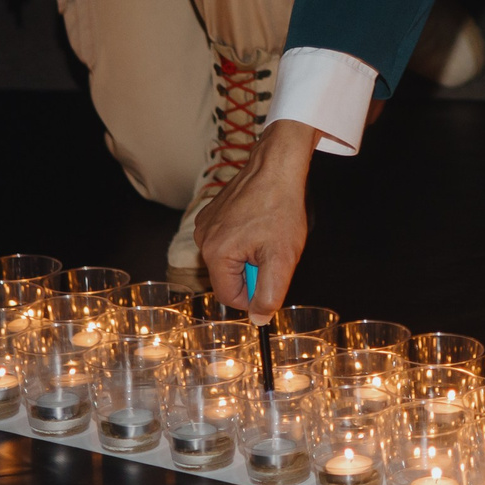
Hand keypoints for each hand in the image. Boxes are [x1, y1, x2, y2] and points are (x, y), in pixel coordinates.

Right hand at [198, 118, 316, 319]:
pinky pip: (226, 240)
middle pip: (228, 278)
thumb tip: (259, 319)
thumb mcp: (282, 258)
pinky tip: (259, 222)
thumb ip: (270, 294)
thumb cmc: (281, 207)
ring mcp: (205, 224)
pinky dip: (244, 239)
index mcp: (215, 253)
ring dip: (250, 255)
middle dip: (253, 271)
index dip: (255, 294)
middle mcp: (202, 239)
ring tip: (268, 234)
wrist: (277, 165)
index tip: (272, 276)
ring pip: (228, 260)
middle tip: (274, 251)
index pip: (230, 297)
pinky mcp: (211, 213)